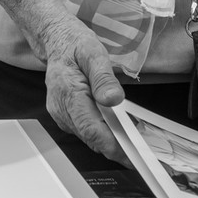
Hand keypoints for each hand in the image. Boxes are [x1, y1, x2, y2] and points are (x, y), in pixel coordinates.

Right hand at [39, 17, 128, 161]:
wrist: (56, 41)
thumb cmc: (74, 45)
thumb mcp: (92, 52)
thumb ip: (103, 77)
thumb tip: (113, 99)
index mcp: (68, 93)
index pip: (92, 129)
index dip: (113, 147)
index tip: (132, 156)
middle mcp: (61, 109)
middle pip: (92, 138)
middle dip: (118, 148)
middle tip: (141, 151)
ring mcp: (62, 115)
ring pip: (90, 137)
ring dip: (112, 141)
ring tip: (134, 137)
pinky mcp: (65, 117)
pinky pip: (87, 131)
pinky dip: (104, 133)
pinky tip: (118, 127)